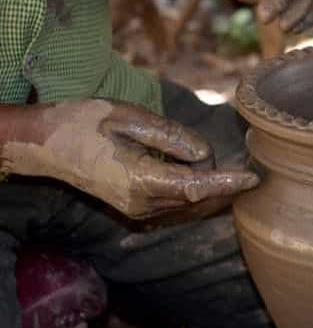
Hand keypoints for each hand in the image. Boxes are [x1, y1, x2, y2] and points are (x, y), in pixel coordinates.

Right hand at [3, 100, 257, 218]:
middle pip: (197, 198)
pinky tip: (201, 172)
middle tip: (248, 165)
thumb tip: (205, 154)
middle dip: (224, 184)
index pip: (196, 186)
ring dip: (210, 188)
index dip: (227, 183)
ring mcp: (139, 209)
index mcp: (141, 180)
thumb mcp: (128, 118)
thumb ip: (169, 136)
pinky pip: (175, 202)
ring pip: (188, 203)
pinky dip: (193, 190)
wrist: (44, 146)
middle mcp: (143, 203)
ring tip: (229, 169)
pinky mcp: (136, 208)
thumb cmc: (83, 124)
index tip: (254, 179)